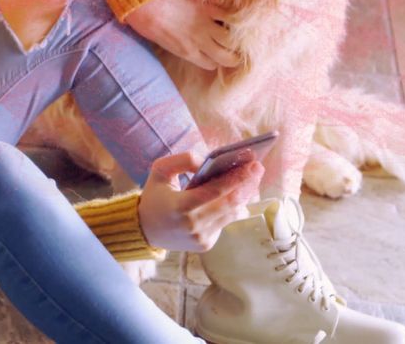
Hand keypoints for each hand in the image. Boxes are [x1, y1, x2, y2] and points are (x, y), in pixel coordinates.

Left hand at [125, 0, 238, 70]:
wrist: (143, 3)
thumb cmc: (146, 23)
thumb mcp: (162, 42)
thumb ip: (179, 46)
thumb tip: (187, 45)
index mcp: (187, 53)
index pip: (211, 65)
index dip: (215, 60)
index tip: (216, 53)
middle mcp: (199, 43)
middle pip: (226, 58)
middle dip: (233, 56)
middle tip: (235, 48)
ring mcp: (204, 26)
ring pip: (232, 40)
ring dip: (236, 37)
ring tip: (239, 33)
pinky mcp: (206, 8)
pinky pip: (228, 16)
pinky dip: (234, 17)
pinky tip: (237, 16)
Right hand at [137, 151, 263, 251]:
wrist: (145, 230)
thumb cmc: (154, 196)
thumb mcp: (159, 171)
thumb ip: (181, 160)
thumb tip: (206, 161)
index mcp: (180, 206)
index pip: (215, 191)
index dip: (237, 178)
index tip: (253, 164)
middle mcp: (193, 225)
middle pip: (229, 203)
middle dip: (247, 184)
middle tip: (259, 168)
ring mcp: (201, 237)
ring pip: (232, 214)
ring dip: (244, 195)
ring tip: (252, 179)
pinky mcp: (206, 244)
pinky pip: (225, 223)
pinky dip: (233, 208)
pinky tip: (238, 195)